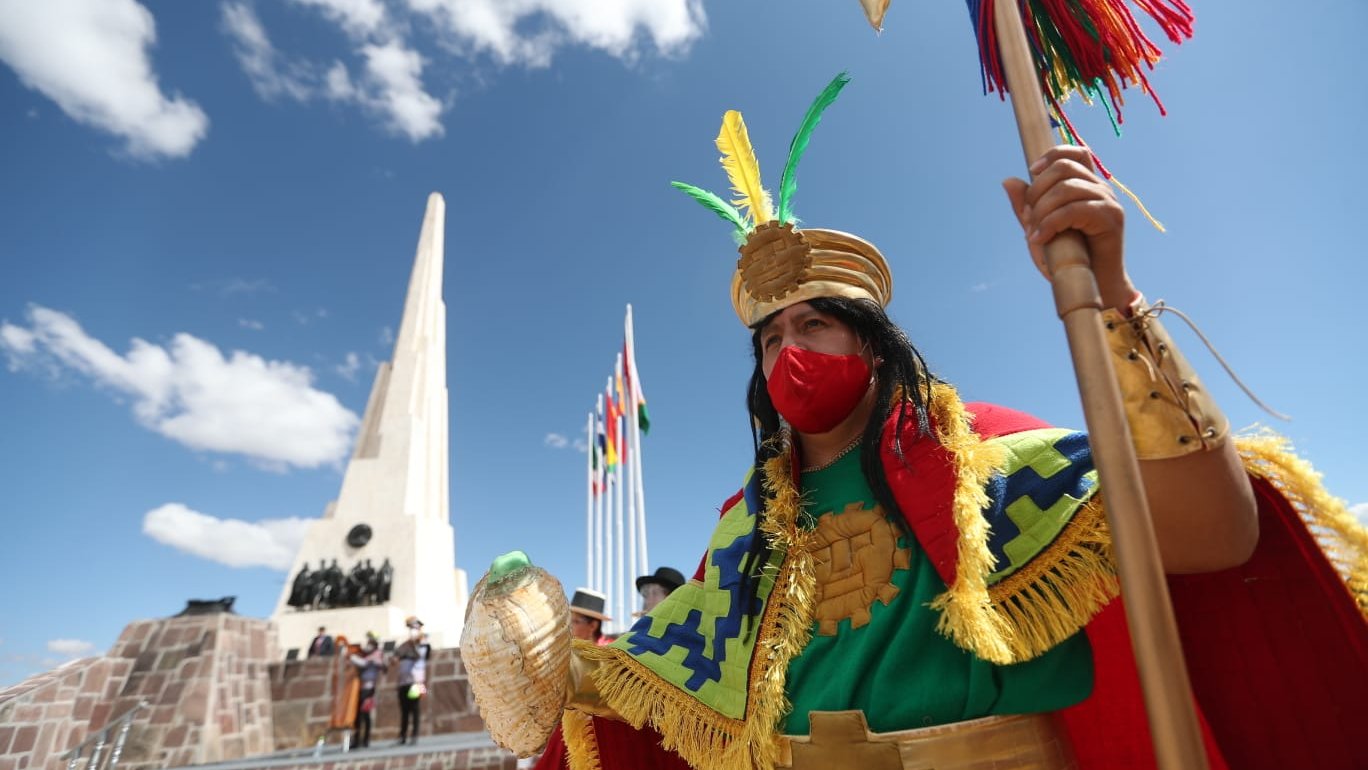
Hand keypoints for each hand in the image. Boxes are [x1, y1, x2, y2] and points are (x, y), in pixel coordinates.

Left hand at [1002, 145, 1136, 309]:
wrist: (1096, 286)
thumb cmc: (1069, 258)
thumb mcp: (1040, 229)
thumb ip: (1027, 207)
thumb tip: (1008, 180)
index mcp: (1086, 185)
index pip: (1074, 153)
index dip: (1051, 155)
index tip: (1032, 172)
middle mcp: (1099, 188)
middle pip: (1063, 167)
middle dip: (1036, 192)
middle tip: (1027, 220)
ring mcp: (1108, 201)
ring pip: (1066, 188)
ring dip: (1041, 211)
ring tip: (1034, 235)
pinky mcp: (1111, 218)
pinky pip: (1075, 209)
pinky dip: (1051, 223)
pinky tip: (1041, 239)